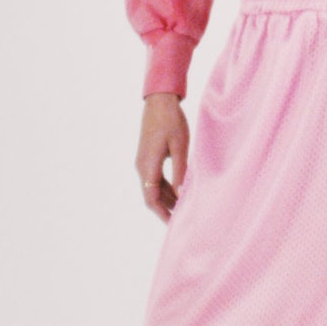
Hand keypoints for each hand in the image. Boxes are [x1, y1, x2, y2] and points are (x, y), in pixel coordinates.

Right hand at [138, 94, 188, 221]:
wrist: (159, 101)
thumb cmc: (171, 121)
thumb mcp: (180, 147)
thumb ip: (180, 172)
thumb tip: (182, 195)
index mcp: (148, 166)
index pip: (151, 199)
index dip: (162, 214)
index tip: (174, 224)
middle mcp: (142, 166)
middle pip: (151, 196)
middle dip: (166, 209)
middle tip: (183, 218)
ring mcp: (143, 162)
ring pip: (154, 187)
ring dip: (168, 198)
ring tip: (184, 206)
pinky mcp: (147, 156)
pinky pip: (155, 178)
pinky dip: (167, 187)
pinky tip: (180, 190)